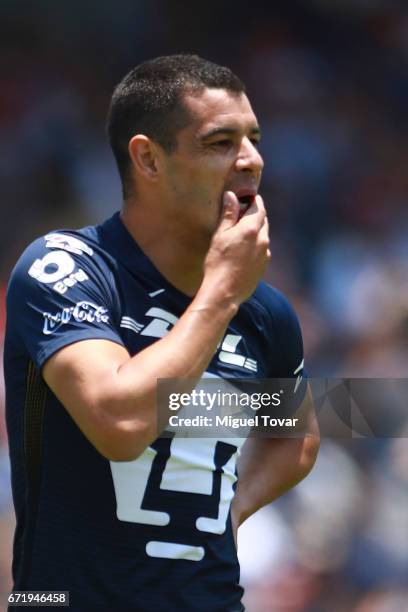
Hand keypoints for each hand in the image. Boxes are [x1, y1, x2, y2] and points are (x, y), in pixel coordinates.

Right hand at [201, 191, 270, 307]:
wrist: (224, 292)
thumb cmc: (218, 262)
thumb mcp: (220, 235)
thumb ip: (228, 214)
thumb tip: (231, 196)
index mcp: (252, 229)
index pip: (259, 207)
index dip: (254, 200)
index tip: (248, 197)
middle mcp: (263, 240)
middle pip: (263, 220)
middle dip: (254, 215)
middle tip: (241, 214)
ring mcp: (265, 254)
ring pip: (263, 236)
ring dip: (255, 231)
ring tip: (240, 234)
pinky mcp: (264, 266)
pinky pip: (262, 250)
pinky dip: (255, 245)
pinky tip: (243, 251)